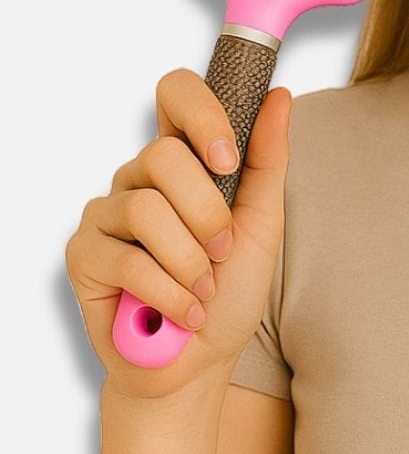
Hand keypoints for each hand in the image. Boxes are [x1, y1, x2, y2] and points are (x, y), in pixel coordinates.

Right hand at [66, 69, 290, 397]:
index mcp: (185, 159)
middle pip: (164, 156)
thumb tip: (279, 95)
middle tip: (221, 252)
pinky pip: (126, 259)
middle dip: (208, 214)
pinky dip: (169, 292)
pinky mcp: (83, 255)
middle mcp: (140, 177)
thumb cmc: (232, 287)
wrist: (202, 360)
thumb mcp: (264, 220)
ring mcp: (107, 213)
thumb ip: (268, 157)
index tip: (227, 158)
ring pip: (145, 209)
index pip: (176, 93)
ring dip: (190, 260)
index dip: (200, 114)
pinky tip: (184, 310)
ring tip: (203, 287)